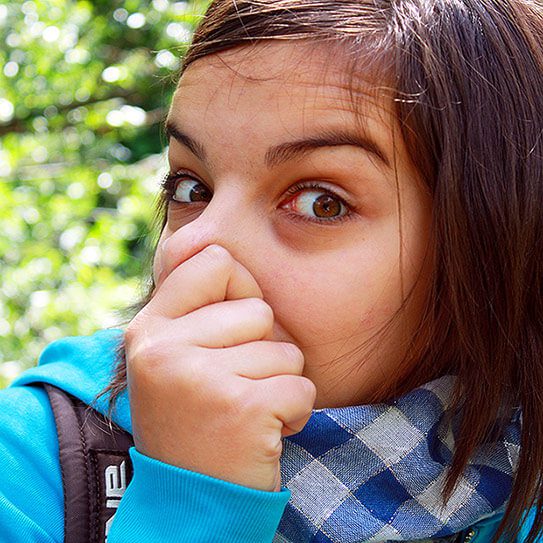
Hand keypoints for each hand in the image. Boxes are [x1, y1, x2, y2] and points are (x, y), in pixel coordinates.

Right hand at [125, 244, 315, 491]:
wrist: (190, 501)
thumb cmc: (194, 419)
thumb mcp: (175, 358)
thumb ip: (194, 308)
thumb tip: (221, 247)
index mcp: (150, 328)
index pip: (216, 260)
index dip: (239, 289)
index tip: (230, 328)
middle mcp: (165, 348)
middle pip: (260, 310)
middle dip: (262, 350)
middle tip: (233, 386)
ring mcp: (200, 379)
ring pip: (286, 351)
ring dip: (278, 384)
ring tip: (244, 410)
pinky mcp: (241, 409)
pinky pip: (301, 387)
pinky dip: (295, 412)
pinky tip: (262, 432)